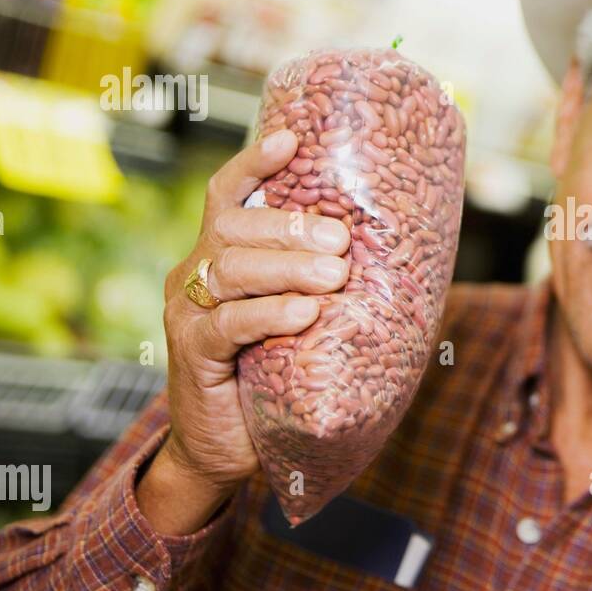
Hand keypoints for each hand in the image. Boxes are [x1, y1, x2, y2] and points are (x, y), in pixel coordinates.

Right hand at [139, 130, 350, 534]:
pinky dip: (270, 314)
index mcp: (220, 254)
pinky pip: (229, 322)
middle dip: (291, 224)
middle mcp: (195, 273)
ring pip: (232, 268)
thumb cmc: (274, 376)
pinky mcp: (191, 352)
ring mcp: (188, 311)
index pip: (228, 195)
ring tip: (333, 275)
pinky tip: (304, 313)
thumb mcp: (301, 321)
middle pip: (235, 226)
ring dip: (289, 266)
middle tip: (341, 240)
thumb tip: (403, 255)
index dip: (254, 164)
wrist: (227, 449)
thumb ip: (325, 286)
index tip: (291, 141)